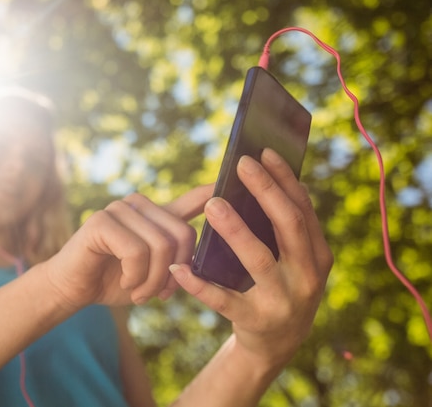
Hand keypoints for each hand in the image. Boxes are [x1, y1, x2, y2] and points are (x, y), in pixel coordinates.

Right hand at [43, 185, 212, 307]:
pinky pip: (136, 251)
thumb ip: (178, 256)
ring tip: (140, 293)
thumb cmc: (117, 279)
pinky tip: (125, 284)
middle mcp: (140, 203)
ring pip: (160, 246)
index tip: (238, 175)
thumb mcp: (154, 269)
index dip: (217, 191)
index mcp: (157, 213)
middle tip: (159, 294)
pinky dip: (135, 277)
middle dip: (174, 274)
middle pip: (182, 234)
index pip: (195, 198)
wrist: (75, 289)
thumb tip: (212, 246)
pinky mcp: (101, 221)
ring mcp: (119, 208)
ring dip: (153, 281)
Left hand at [170, 148, 332, 366]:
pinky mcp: (254, 320)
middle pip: (287, 225)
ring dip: (235, 230)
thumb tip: (267, 179)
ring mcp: (282, 301)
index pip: (303, 209)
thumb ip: (286, 228)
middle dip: (266, 190)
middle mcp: (306, 277)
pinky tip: (178, 267)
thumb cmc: (281, 287)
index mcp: (317, 256)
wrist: (277, 345)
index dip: (284, 179)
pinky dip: (199, 283)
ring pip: (258, 259)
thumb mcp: (295, 260)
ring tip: (212, 205)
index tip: (264, 151)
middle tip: (242, 164)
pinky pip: (222, 299)